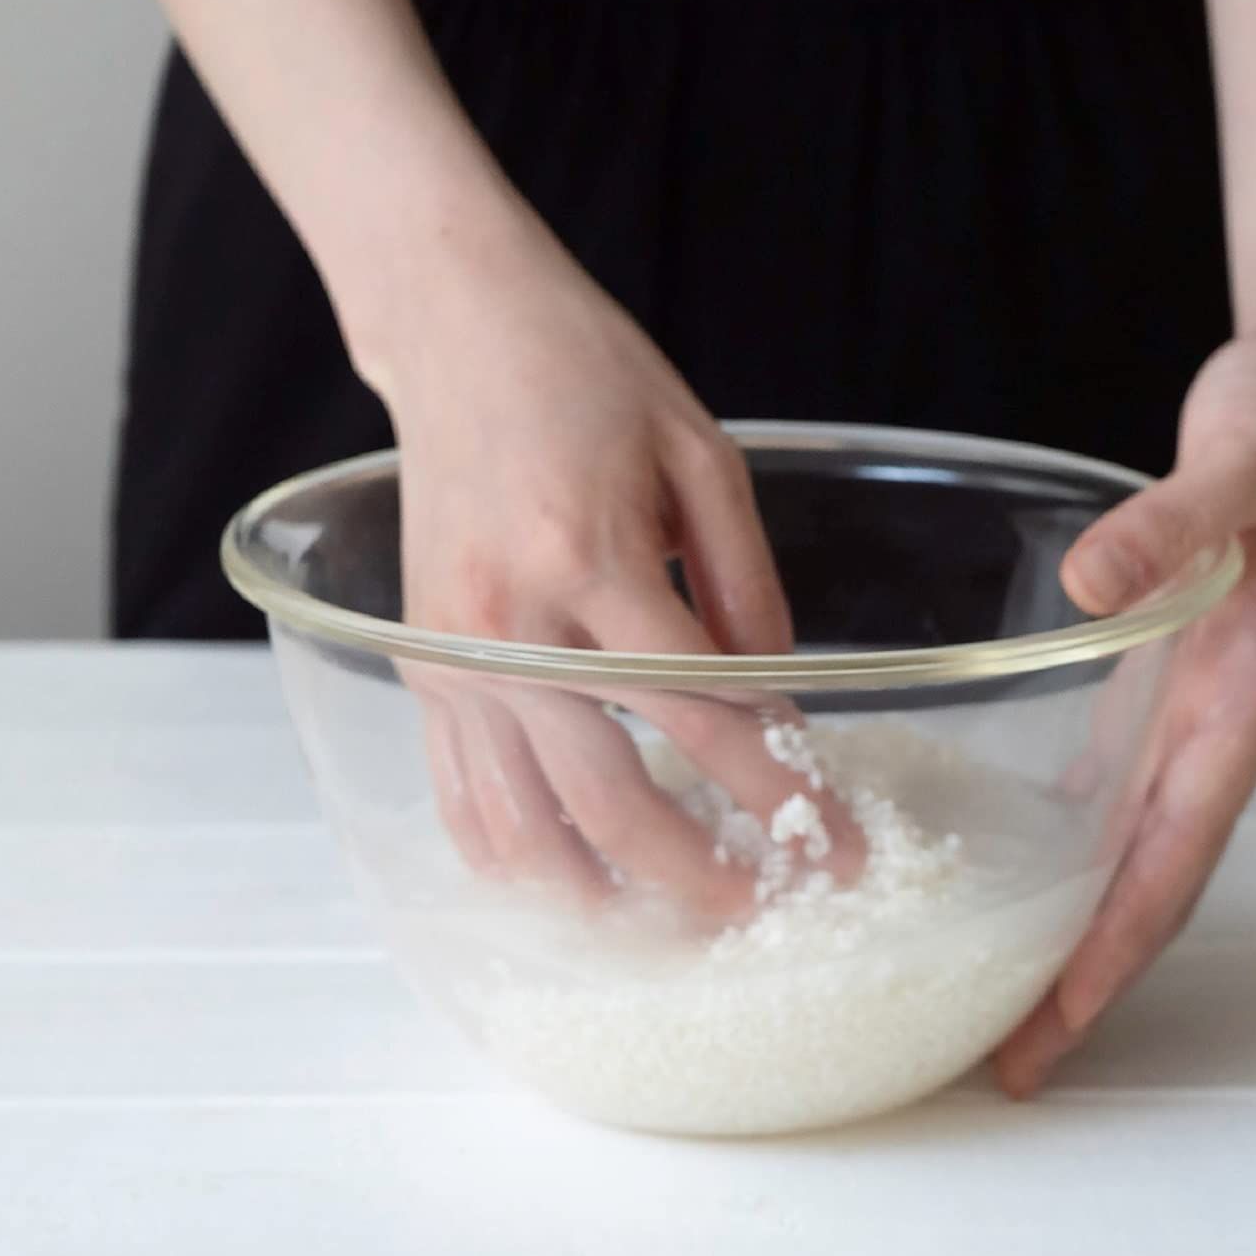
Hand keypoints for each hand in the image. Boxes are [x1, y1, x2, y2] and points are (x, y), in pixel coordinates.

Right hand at [363, 208, 861, 920]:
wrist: (457, 334)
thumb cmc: (585, 375)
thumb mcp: (701, 457)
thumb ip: (747, 587)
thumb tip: (781, 696)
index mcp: (592, 562)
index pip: (705, 716)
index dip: (778, 794)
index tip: (832, 848)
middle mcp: (512, 628)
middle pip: (612, 797)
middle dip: (695, 874)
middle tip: (754, 907)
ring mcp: (455, 658)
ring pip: (524, 824)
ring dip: (598, 892)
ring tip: (660, 921)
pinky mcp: (423, 668)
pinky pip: (459, 795)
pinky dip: (513, 857)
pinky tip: (564, 882)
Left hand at [994, 335, 1255, 1096]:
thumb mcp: (1236, 460)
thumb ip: (1168, 522)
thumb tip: (1082, 585)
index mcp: (1248, 695)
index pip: (1178, 854)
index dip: (1119, 949)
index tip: (1060, 1028)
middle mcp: (1223, 725)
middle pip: (1154, 883)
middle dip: (1090, 978)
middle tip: (1013, 1062)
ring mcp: (1197, 711)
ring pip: (1138, 849)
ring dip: (1082, 931)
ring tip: (1009, 1000)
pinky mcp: (1166, 683)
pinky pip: (1122, 789)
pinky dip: (1079, 849)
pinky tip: (1026, 875)